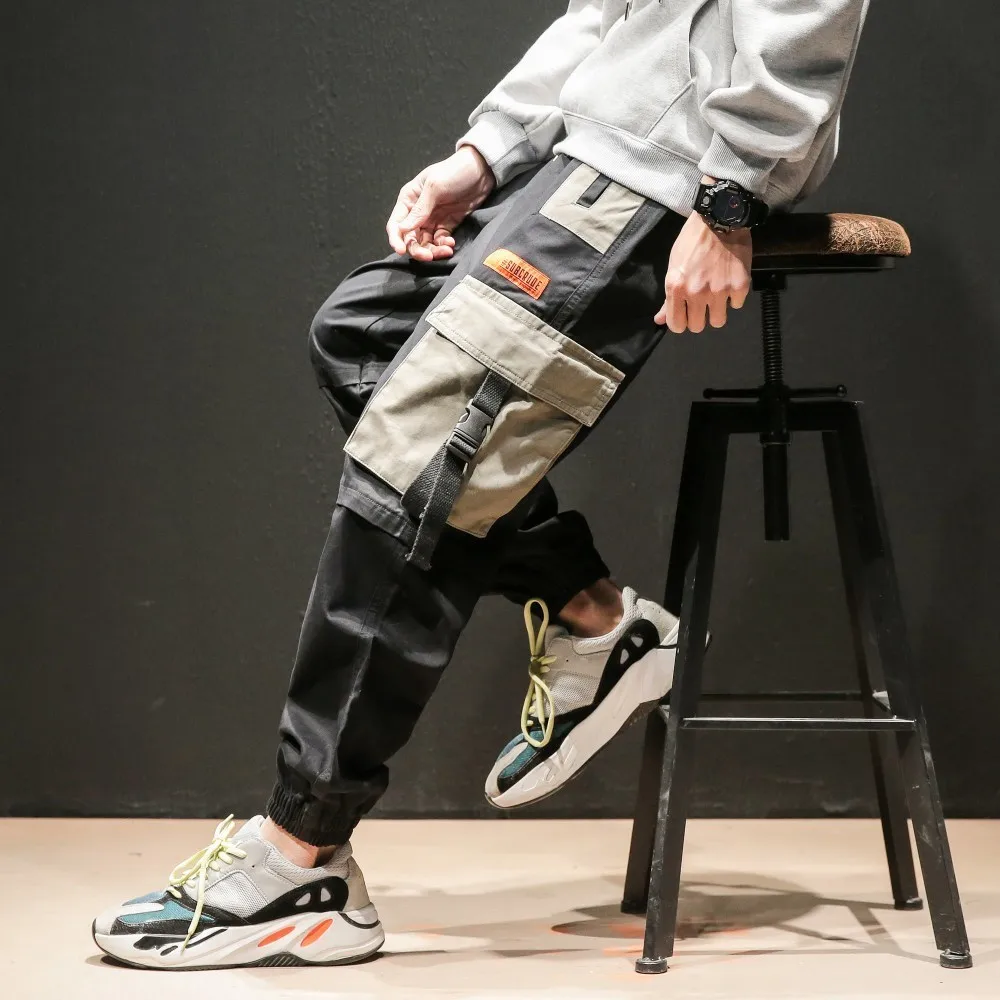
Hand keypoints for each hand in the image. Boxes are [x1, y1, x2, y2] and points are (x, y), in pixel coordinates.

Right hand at [386, 146, 495, 261]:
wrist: (482, 170)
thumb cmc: (455, 171)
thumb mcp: (435, 187)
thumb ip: (420, 210)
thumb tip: (403, 230)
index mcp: (409, 199)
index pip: (396, 224)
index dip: (396, 239)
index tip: (401, 250)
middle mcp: (417, 212)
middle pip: (410, 238)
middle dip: (417, 249)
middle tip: (429, 256)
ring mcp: (432, 219)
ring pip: (425, 243)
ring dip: (432, 250)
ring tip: (446, 250)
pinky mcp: (447, 225)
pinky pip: (440, 241)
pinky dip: (443, 246)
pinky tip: (451, 244)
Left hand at [655, 202, 752, 334]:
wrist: (720, 218)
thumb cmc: (692, 241)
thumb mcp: (674, 266)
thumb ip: (668, 296)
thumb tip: (660, 320)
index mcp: (677, 288)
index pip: (676, 325)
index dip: (680, 323)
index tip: (685, 315)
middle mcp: (697, 293)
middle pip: (698, 327)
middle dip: (699, 318)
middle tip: (702, 304)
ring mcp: (720, 291)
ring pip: (718, 321)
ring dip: (717, 311)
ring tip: (717, 295)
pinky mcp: (740, 286)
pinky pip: (736, 305)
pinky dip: (734, 297)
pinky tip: (730, 281)